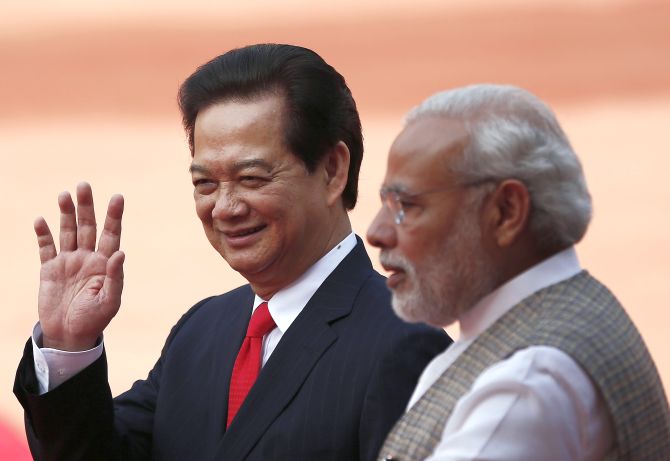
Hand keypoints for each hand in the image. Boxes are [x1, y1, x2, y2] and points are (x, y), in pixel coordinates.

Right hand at [35, 182, 124, 350]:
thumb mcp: (110, 300)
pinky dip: (43, 234)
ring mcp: (68, 261)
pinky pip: (46, 248)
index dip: (114, 216)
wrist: (69, 335)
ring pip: (67, 232)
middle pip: (88, 226)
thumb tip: (120, 253)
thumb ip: (116, 277)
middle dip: (86, 207)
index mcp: (105, 263)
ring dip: (66, 214)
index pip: (111, 234)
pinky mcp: (49, 269)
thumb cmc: (95, 319)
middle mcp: (88, 257)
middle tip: (84, 185)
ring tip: (64, 194)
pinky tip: (40, 220)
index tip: (118, 197)